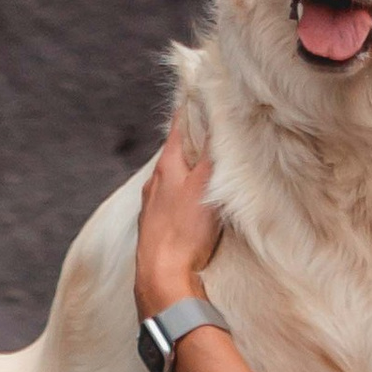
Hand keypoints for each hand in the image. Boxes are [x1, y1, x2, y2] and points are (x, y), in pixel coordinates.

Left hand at [134, 112, 224, 320]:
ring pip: (171, 179)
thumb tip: (219, 122)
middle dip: (191, 142)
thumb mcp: (205, 186)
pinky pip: (170, 202)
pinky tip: (191, 204)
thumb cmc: (183, 230)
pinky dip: (182, 195)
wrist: (162, 277)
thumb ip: (212, 155)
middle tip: (209, 129)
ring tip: (204, 165)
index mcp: (166, 167)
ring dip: (186, 170)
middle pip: (174, 154)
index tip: (198, 94)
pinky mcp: (156, 229)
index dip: (189, 111)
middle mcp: (155, 184)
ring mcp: (152, 207)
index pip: (178, 129)